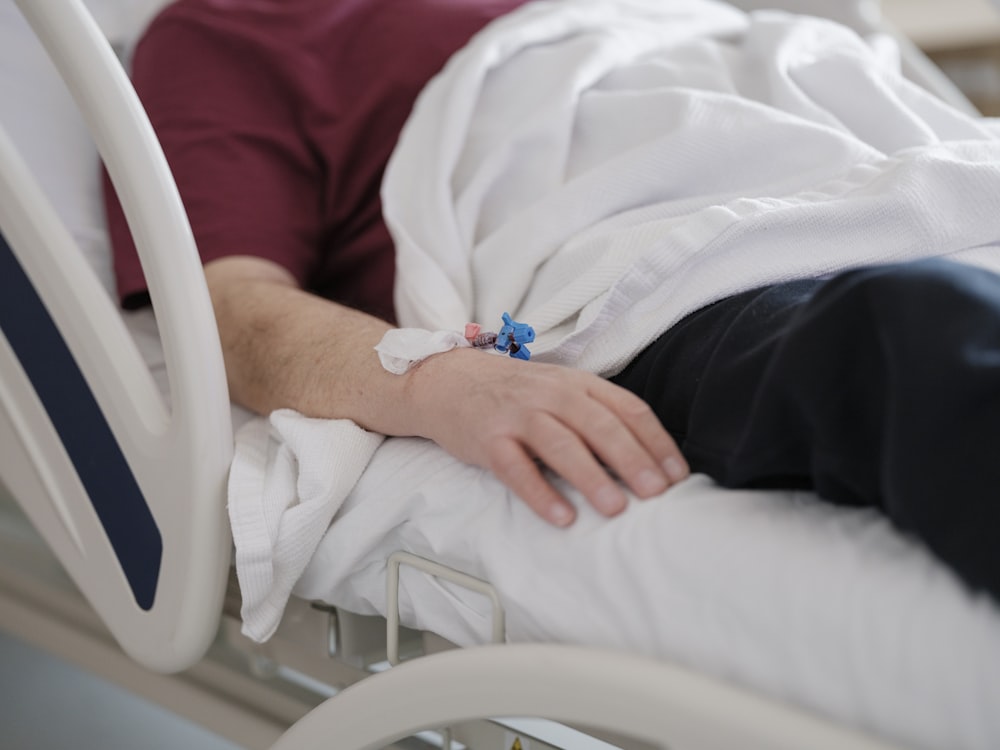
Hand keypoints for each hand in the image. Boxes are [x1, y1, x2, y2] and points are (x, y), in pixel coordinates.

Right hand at [405, 347, 688, 525]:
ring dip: (591, 476)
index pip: (627, 409)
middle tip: (656, 493)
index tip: (677, 476)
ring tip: (616, 508)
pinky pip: (515, 469)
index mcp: (579, 383)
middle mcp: (551, 395)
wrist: (448, 380)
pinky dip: (539, 493)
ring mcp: (518, 415)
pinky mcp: (487, 440)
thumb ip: (599, 415)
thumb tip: (649, 461)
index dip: (655, 442)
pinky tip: (561, 517)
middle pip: (598, 424)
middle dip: (630, 459)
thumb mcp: (562, 391)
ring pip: (560, 444)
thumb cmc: (517, 394)